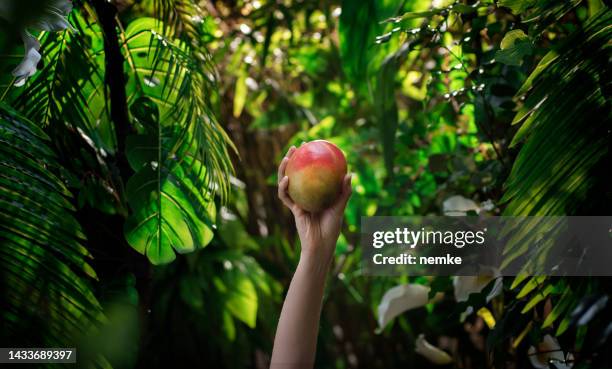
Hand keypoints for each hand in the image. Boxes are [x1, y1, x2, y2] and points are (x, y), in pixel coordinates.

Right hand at [277, 146, 351, 266]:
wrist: (321, 244)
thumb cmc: (332, 228)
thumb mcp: (340, 207)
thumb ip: (344, 192)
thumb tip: (349, 173)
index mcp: (316, 192)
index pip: (312, 171)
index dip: (310, 158)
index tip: (312, 145)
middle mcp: (306, 194)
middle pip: (297, 172)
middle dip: (294, 158)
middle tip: (296, 146)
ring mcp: (298, 201)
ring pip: (287, 181)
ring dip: (283, 169)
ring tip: (286, 158)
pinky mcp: (293, 209)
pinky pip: (286, 196)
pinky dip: (284, 187)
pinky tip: (286, 178)